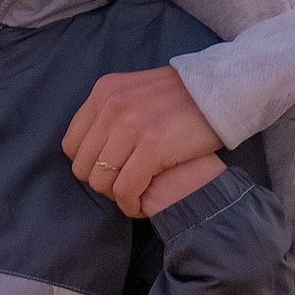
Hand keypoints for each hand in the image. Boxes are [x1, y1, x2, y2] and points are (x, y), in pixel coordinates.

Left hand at [63, 65, 222, 219]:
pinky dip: (130, 204)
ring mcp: (131, 127)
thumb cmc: (183, 95)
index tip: (108, 171)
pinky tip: (140, 205)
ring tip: (133, 194)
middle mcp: (112, 106)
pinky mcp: (152, 148)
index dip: (87, 164)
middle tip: (123, 185)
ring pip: (101, 181)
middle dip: (101, 183)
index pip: (72, 144)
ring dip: (116, 195)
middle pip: (83, 166)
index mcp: (103, 92)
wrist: (221, 90)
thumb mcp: (136, 89)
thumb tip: (93, 140)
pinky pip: (126, 189)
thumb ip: (111, 110)